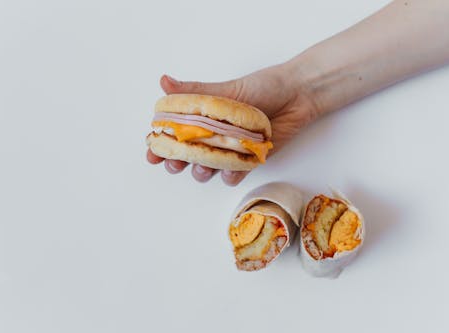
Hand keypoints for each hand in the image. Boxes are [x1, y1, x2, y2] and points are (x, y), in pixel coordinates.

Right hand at [147, 63, 319, 185]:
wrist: (297, 95)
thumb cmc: (262, 87)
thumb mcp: (225, 89)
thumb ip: (194, 91)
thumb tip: (163, 81)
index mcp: (203, 117)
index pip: (174, 133)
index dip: (160, 145)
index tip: (151, 153)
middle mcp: (214, 134)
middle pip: (187, 155)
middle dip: (177, 162)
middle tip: (175, 163)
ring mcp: (230, 149)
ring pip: (208, 168)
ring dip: (202, 171)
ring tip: (204, 166)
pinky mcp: (248, 159)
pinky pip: (233, 174)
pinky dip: (230, 174)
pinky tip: (232, 169)